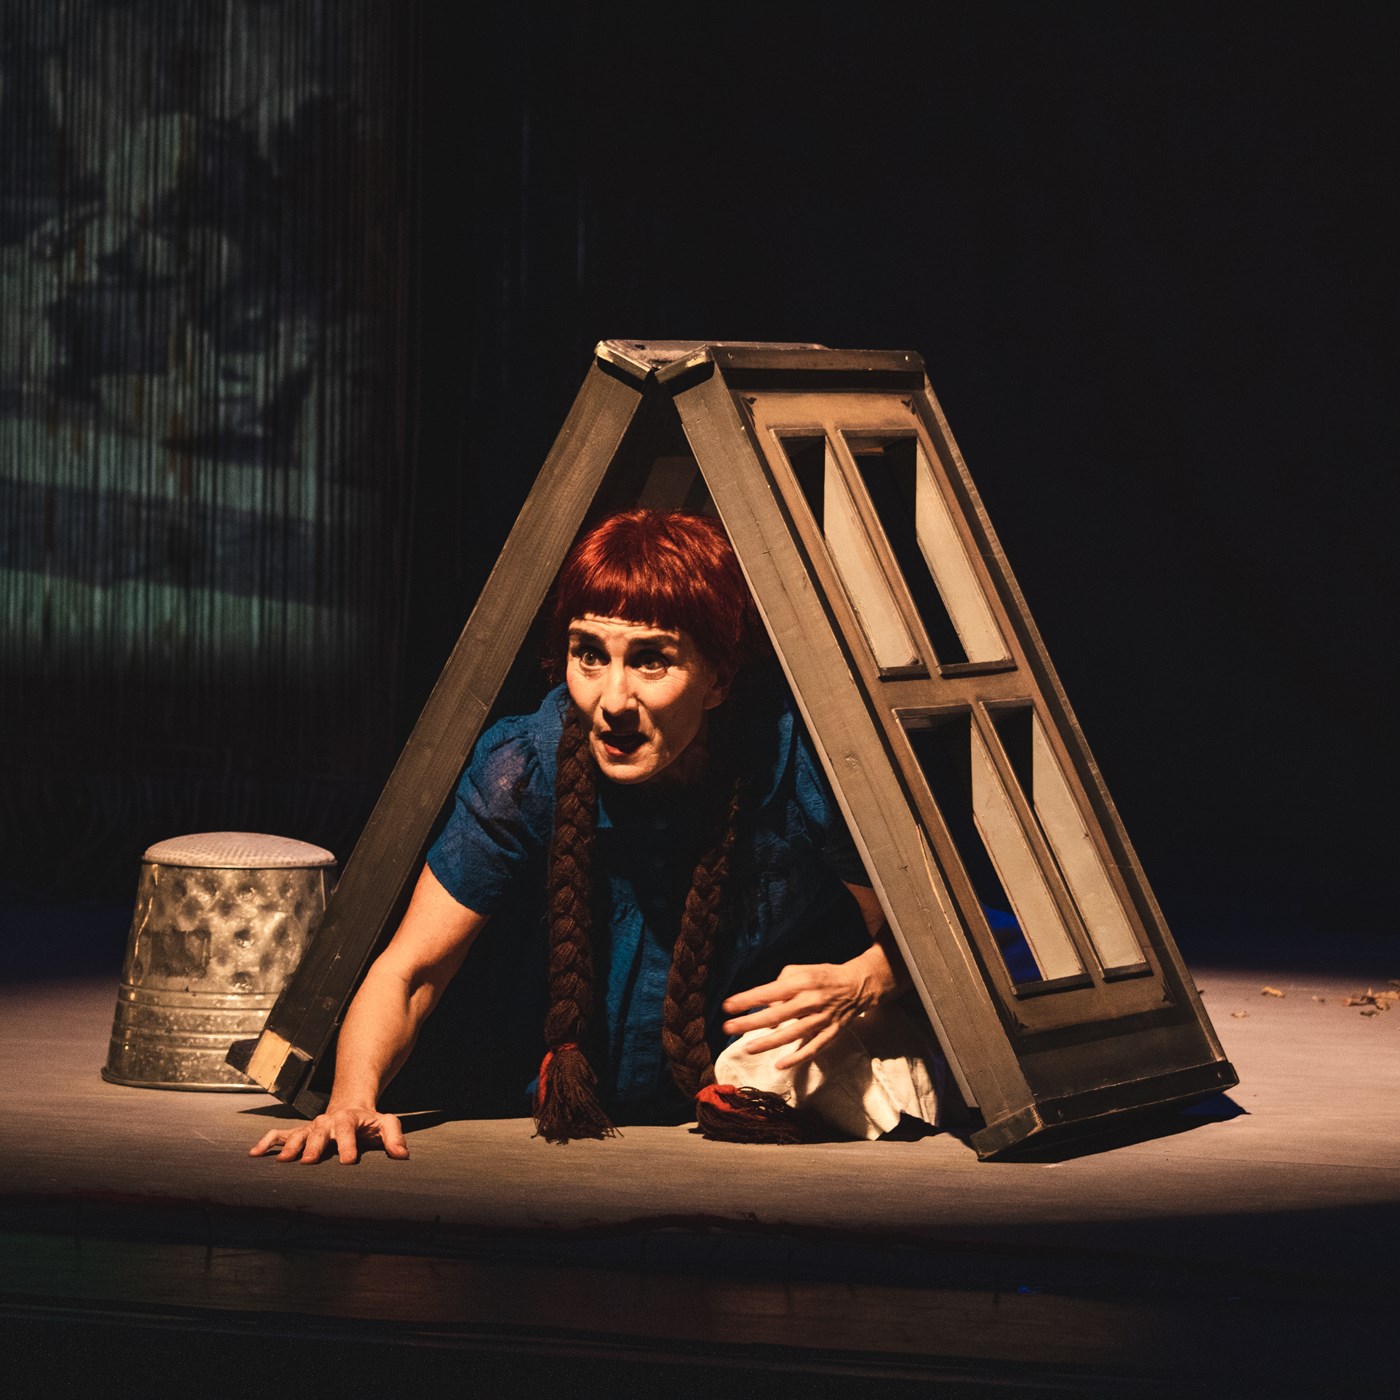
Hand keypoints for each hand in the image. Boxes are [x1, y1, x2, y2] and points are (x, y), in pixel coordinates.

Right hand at [249, 1106, 408, 1164]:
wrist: (351, 1108)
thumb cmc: (369, 1122)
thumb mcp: (386, 1123)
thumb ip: (394, 1137)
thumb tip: (402, 1155)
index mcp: (348, 1119)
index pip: (348, 1130)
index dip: (348, 1145)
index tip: (347, 1161)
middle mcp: (327, 1122)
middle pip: (320, 1132)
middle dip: (314, 1146)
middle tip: (309, 1161)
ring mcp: (311, 1127)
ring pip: (298, 1134)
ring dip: (290, 1146)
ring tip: (282, 1161)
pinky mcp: (299, 1133)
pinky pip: (280, 1135)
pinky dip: (267, 1142)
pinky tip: (254, 1153)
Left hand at [720, 960, 876, 1070]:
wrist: (858, 985)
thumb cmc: (823, 977)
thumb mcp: (801, 971)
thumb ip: (781, 984)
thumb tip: (764, 1004)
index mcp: (801, 982)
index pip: (769, 992)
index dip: (747, 999)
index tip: (728, 1006)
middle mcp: (810, 1000)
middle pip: (777, 1014)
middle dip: (751, 1022)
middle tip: (729, 1027)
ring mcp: (821, 1019)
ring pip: (792, 1034)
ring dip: (769, 1042)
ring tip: (748, 1048)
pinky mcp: (831, 1033)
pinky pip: (813, 1048)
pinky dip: (797, 1058)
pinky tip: (780, 1064)